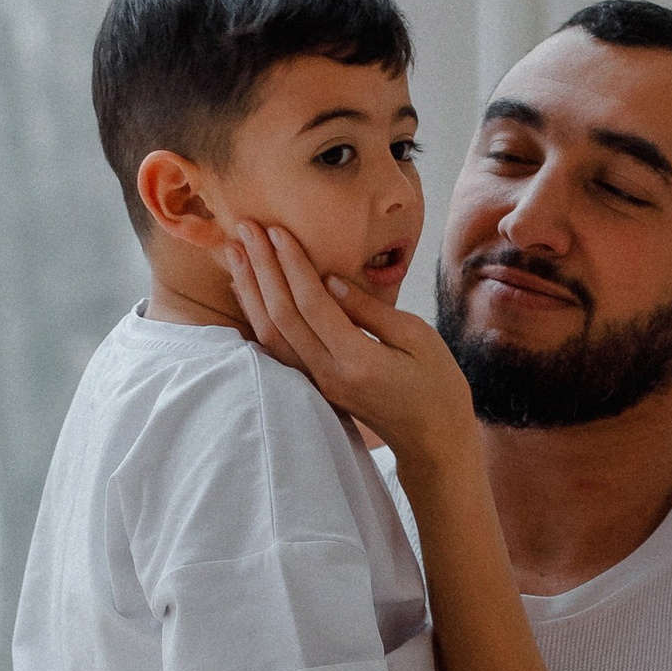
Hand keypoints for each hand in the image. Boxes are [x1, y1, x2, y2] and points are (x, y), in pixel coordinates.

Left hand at [226, 221, 477, 475]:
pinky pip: (276, 349)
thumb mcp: (418, 337)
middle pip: (282, 316)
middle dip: (262, 268)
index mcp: (358, 360)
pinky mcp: (313, 387)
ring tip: (235, 252)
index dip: (291, 265)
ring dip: (250, 290)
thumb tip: (330, 281)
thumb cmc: (437, 386)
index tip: (277, 230)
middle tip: (246, 228)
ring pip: (270, 335)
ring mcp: (317, 385)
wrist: (434, 442)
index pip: (312, 305)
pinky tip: (247, 292)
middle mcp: (328, 375)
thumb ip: (370, 310)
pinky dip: (257, 317)